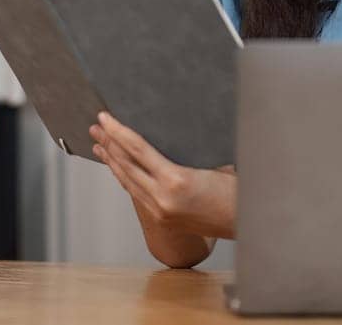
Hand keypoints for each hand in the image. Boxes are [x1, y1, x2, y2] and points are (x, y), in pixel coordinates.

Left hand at [90, 111, 235, 239]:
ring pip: (127, 181)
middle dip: (108, 144)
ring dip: (111, 161)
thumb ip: (186, 152)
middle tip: (95, 127)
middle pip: (126, 165)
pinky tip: (118, 167)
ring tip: (99, 145)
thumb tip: (165, 133)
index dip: (118, 131)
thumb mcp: (213, 162)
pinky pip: (136, 193)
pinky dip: (125, 177)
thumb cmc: (237, 190)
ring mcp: (160, 211)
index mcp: (176, 180)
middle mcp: (163, 198)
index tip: (105, 118)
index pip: (137, 149)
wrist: (246, 223)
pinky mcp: (162, 219)